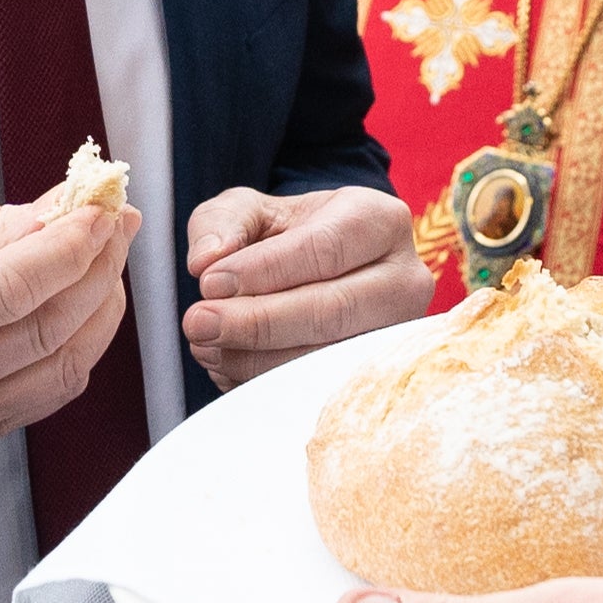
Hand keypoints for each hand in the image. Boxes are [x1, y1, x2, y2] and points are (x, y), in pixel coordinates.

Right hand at [0, 190, 136, 464]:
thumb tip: (65, 213)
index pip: (7, 290)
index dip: (69, 249)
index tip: (102, 210)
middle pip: (45, 328)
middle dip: (97, 268)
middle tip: (116, 221)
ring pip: (61, 367)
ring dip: (100, 308)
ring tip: (106, 257)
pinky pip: (48, 393)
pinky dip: (79, 346)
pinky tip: (82, 304)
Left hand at [178, 183, 437, 385]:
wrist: (324, 272)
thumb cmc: (287, 237)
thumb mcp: (252, 211)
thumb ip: (223, 223)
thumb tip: (208, 260)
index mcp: (380, 221)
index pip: (325, 248)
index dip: (265, 270)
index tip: (209, 284)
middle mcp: (404, 279)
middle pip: (332, 310)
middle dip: (258, 322)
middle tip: (198, 324)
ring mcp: (398, 336)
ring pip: (327, 359)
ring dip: (255, 360)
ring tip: (206, 347)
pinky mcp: (379, 378)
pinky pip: (321, 391)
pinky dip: (267, 384)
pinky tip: (228, 368)